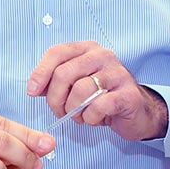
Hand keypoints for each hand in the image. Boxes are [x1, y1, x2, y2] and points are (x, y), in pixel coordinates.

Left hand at [27, 41, 168, 141]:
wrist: (137, 112)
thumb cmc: (102, 97)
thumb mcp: (76, 85)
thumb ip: (55, 82)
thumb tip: (34, 87)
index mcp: (87, 49)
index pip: (57, 52)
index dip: (40, 72)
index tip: (32, 91)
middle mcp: (103, 56)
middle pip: (64, 73)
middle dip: (55, 98)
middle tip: (59, 111)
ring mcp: (117, 73)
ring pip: (80, 91)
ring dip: (73, 111)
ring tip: (80, 116)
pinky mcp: (128, 94)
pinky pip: (98, 106)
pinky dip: (90, 118)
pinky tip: (94, 119)